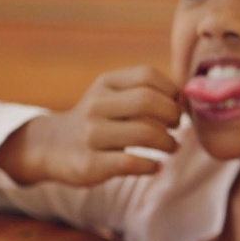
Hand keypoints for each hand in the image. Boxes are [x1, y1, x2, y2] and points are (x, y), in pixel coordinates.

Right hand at [0, 65, 181, 185]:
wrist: (52, 146)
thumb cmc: (99, 120)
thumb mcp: (113, 96)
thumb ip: (146, 92)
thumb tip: (187, 100)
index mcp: (105, 83)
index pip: (148, 75)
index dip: (172, 91)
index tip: (178, 106)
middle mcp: (96, 104)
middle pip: (148, 101)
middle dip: (172, 115)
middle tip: (177, 127)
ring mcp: (91, 134)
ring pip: (144, 133)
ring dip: (168, 142)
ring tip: (171, 147)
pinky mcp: (90, 163)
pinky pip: (132, 163)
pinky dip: (152, 165)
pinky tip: (156, 166)